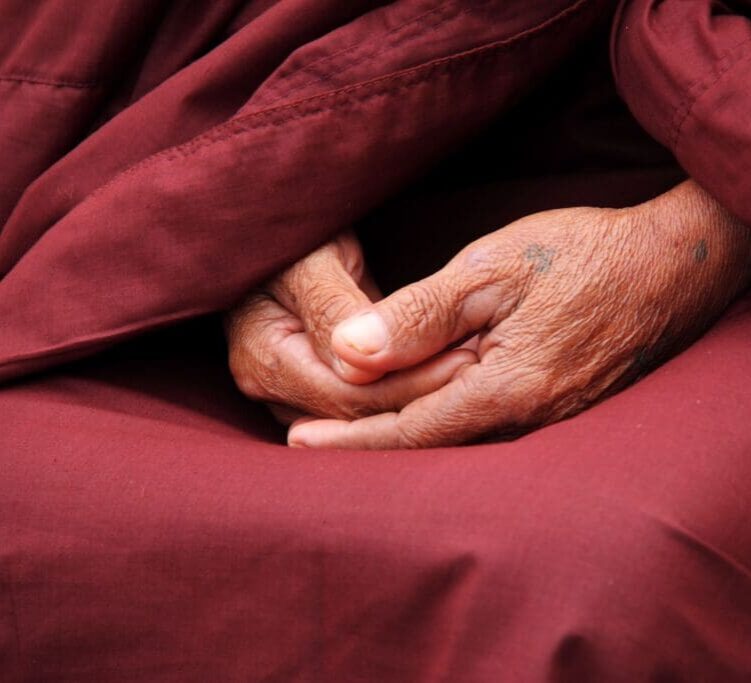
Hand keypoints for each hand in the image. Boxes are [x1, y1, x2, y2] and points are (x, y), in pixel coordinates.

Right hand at [225, 231, 475, 423]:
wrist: (288, 223)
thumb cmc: (294, 229)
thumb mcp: (312, 258)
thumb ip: (332, 309)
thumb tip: (359, 367)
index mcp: (261, 359)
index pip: (344, 395)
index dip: (408, 384)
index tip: (464, 361)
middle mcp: (271, 387)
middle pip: (357, 413)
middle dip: (421, 394)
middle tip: (480, 367)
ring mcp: (293, 391)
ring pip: (365, 414)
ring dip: (419, 397)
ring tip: (475, 371)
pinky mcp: (322, 382)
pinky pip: (368, 400)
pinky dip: (408, 387)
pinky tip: (450, 370)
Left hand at [288, 180, 750, 448]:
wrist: (674, 265)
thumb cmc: (583, 255)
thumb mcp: (492, 268)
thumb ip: (420, 313)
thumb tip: (351, 353)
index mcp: (506, 390)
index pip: (408, 432)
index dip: (349, 441)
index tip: (297, 445)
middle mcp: (530, 422)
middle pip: (430, 447)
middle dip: (366, 446)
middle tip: (305, 437)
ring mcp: (553, 424)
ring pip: (459, 444)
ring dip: (402, 438)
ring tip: (347, 430)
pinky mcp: (566, 412)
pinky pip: (491, 432)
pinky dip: (444, 426)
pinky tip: (420, 411)